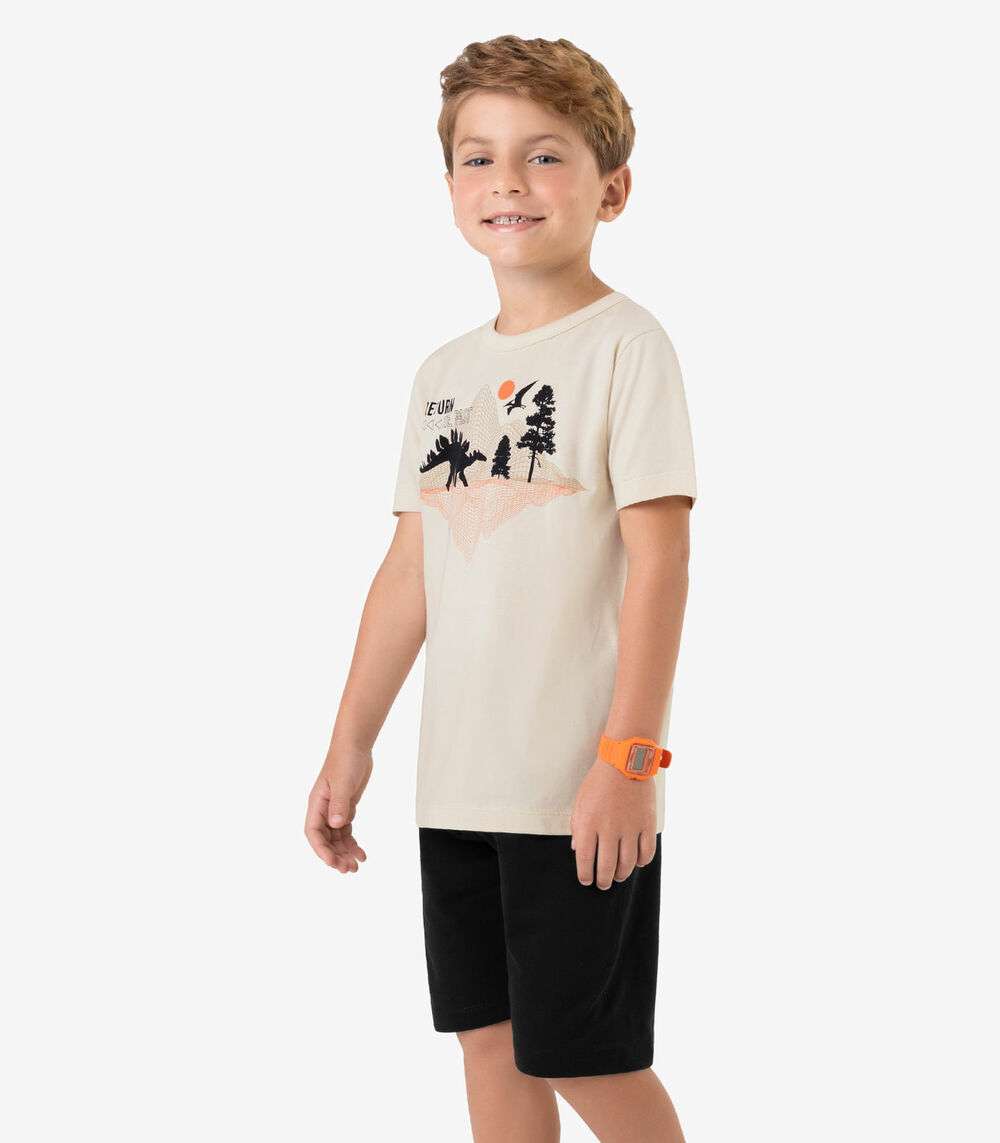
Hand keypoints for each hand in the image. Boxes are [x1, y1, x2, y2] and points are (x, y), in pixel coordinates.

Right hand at [304, 746, 371, 872]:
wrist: (355, 746)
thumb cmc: (345, 759)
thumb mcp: (343, 782)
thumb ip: (339, 804)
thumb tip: (336, 824)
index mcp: (317, 804)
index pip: (313, 832)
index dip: (321, 850)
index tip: (332, 863)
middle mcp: (323, 809)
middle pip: (325, 840)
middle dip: (335, 856)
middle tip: (347, 869)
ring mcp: (334, 810)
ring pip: (336, 838)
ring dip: (344, 853)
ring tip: (355, 866)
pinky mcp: (345, 808)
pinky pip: (346, 831)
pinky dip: (352, 843)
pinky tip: (361, 853)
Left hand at [569, 759, 657, 888]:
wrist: (624, 761)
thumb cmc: (598, 781)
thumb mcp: (580, 801)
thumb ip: (577, 826)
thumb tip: (576, 849)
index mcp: (588, 823)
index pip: (585, 859)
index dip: (585, 874)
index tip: (586, 880)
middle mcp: (609, 829)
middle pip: (606, 866)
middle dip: (603, 880)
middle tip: (602, 884)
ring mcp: (630, 827)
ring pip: (627, 863)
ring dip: (621, 874)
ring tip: (618, 876)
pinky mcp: (647, 824)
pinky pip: (647, 851)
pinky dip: (642, 861)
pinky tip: (637, 862)